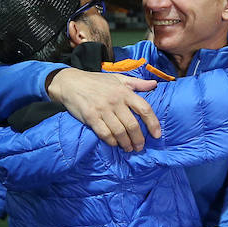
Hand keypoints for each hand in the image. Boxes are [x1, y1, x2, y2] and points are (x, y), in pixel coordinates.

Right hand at [45, 68, 161, 152]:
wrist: (71, 82)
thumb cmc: (96, 81)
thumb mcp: (118, 78)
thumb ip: (137, 83)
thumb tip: (154, 85)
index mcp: (124, 91)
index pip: (144, 109)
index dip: (153, 123)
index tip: (156, 135)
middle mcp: (115, 101)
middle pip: (132, 125)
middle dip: (138, 139)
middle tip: (140, 147)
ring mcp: (102, 110)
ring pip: (119, 132)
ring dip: (126, 143)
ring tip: (128, 148)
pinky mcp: (91, 117)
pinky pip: (105, 134)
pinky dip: (111, 141)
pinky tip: (115, 144)